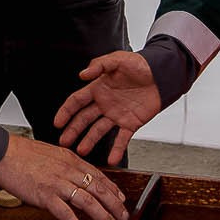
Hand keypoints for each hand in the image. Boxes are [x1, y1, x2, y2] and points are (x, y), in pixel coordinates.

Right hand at [0, 134, 128, 219]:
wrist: (2, 152)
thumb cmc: (22, 153)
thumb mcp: (50, 153)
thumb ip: (64, 165)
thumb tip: (73, 176)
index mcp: (70, 159)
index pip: (99, 175)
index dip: (113, 189)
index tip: (121, 199)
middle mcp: (68, 170)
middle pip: (99, 189)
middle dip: (115, 206)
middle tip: (123, 218)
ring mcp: (58, 183)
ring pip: (88, 201)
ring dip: (102, 217)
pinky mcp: (45, 195)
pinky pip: (66, 213)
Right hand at [54, 51, 160, 166]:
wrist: (162, 74)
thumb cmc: (140, 64)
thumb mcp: (118, 59)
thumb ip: (99, 65)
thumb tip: (82, 74)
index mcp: (98, 88)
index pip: (77, 101)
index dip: (66, 112)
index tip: (57, 123)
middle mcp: (105, 103)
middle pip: (84, 119)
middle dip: (73, 130)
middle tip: (64, 142)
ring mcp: (116, 115)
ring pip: (99, 130)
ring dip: (89, 141)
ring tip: (81, 151)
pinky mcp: (131, 123)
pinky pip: (122, 138)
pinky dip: (117, 150)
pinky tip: (112, 160)